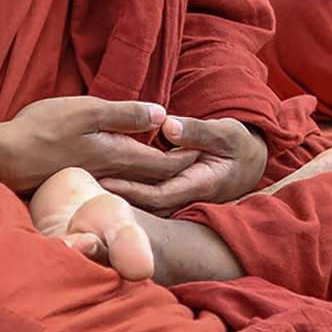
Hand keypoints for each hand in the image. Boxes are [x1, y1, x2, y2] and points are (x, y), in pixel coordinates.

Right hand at [0, 96, 198, 193]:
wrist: (0, 159)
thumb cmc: (41, 130)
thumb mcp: (88, 112)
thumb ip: (125, 114)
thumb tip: (162, 114)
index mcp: (119, 157)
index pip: (165, 164)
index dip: (187, 157)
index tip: (206, 149)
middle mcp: (112, 176)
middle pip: (154, 179)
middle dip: (177, 170)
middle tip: (198, 160)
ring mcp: (95, 183)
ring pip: (135, 184)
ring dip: (155, 177)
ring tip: (172, 168)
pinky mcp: (79, 183)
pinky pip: (115, 185)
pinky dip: (131, 180)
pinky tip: (128, 173)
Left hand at [100, 115, 267, 211]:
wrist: (250, 161)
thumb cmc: (238, 145)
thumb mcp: (225, 133)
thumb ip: (197, 131)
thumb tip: (168, 127)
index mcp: (199, 185)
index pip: (157, 193)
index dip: (130, 189)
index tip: (103, 179)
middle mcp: (186, 197)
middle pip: (144, 205)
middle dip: (115, 197)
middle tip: (81, 186)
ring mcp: (180, 199)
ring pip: (143, 204)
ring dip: (117, 197)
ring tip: (84, 187)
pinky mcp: (174, 194)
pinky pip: (147, 197)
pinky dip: (126, 192)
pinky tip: (102, 183)